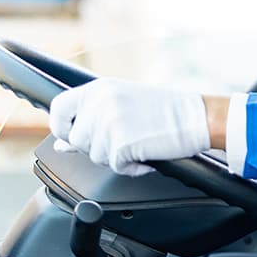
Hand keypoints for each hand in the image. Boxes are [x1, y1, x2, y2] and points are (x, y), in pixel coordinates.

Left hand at [49, 78, 210, 176]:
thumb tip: (63, 143)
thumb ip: (91, 120)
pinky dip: (132, 167)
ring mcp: (109, 123)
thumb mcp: (124, 105)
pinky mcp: (121, 144)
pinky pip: (115, 167)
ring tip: (139, 143)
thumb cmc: (169, 110)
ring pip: (95, 156)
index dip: (61, 127)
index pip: (58, 107)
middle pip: (77, 139)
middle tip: (125, 137)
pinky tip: (146, 153)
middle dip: (97, 146)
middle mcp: (101, 103)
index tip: (72, 135)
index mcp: (100, 88)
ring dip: (116, 157)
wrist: (198, 117)